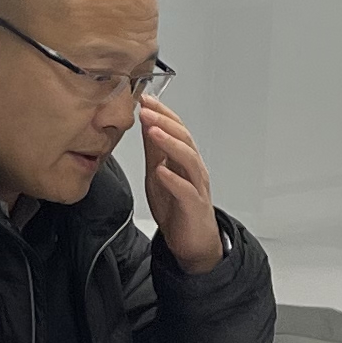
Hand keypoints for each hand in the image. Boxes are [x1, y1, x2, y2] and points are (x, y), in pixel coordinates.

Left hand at [136, 96, 224, 272]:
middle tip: (147, 110)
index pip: (176, 128)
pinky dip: (173, 179)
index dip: (162, 113)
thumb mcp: (158, 174)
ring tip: (153, 132)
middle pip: (184, 138)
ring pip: (188, 159)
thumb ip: (154, 151)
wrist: (193, 243)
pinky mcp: (194, 206)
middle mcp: (193, 169)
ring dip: (170, 143)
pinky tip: (161, 171)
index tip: (145, 99)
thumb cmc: (178, 208)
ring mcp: (196, 186)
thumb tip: (146, 125)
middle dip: (164, 122)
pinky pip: (186, 190)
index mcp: (183, 159)